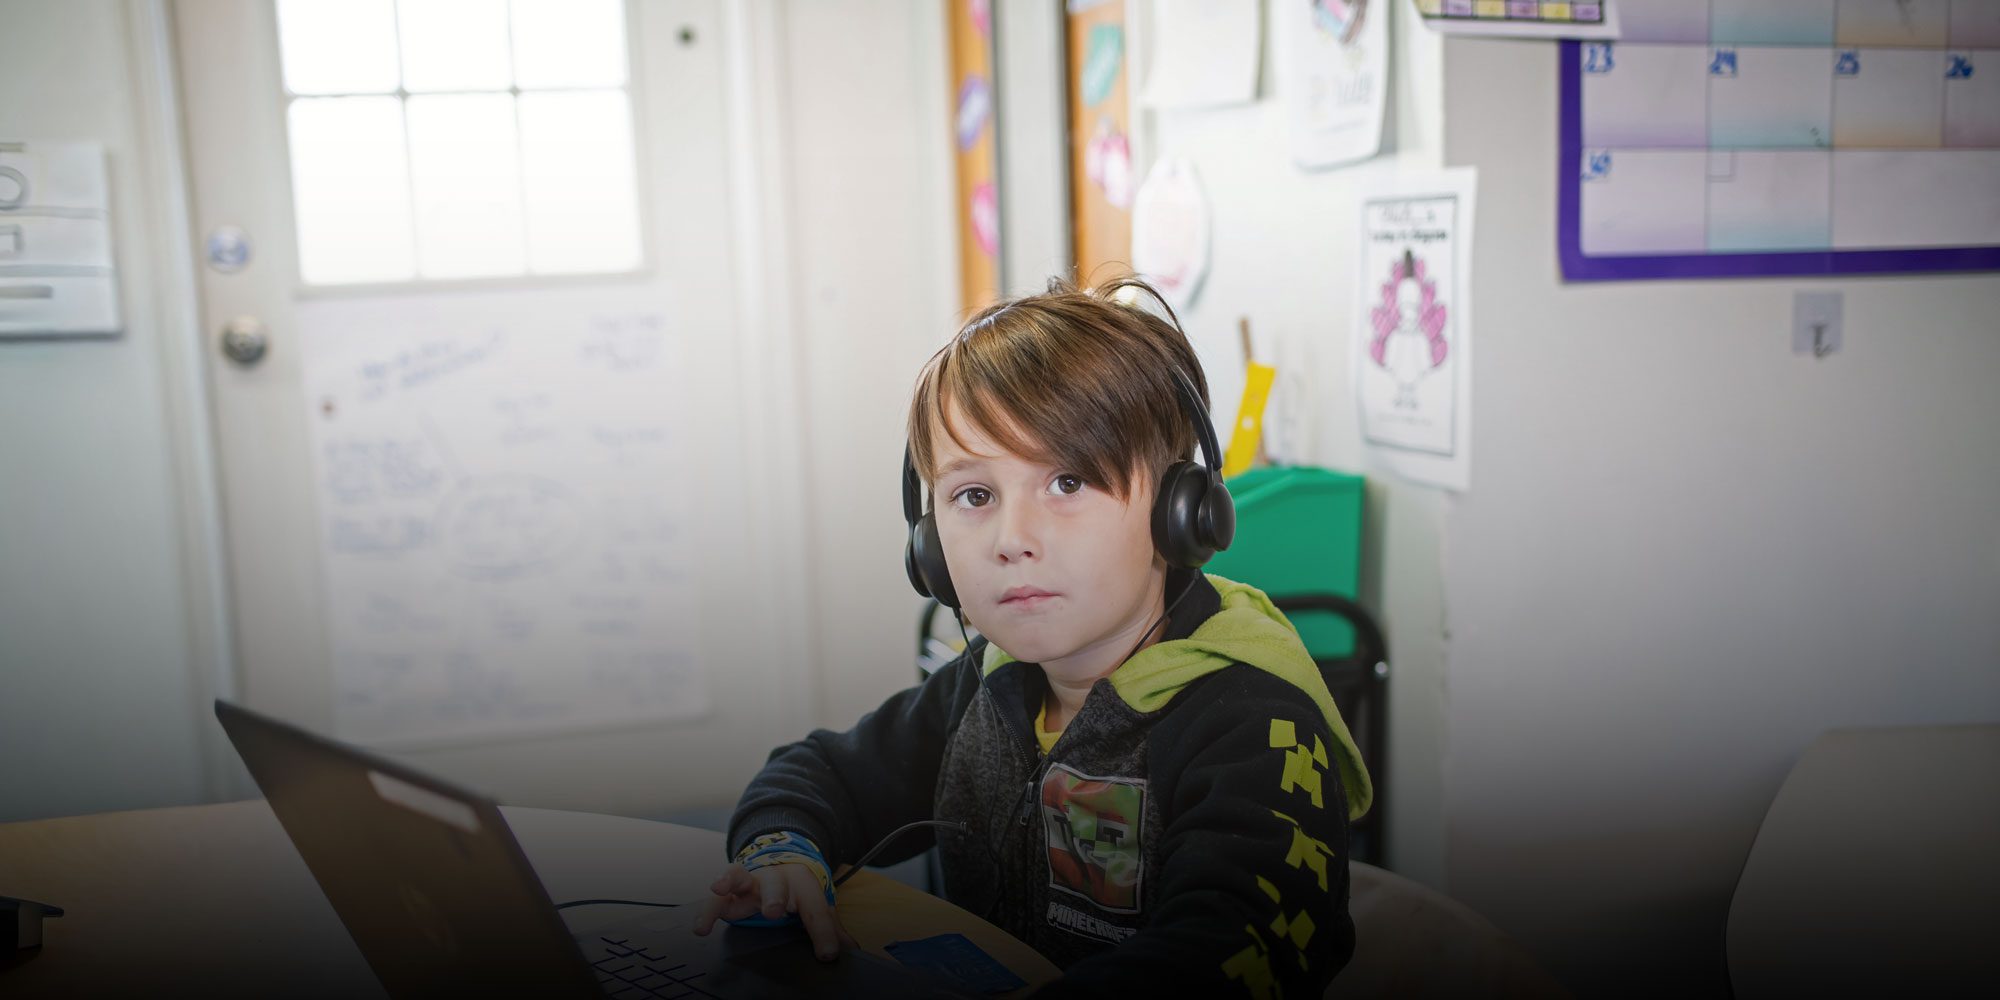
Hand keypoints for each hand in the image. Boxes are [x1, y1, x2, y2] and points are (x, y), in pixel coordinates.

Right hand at [692, 861, 855, 960]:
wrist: (778, 861)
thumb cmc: (796, 890)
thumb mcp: (815, 904)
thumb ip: (830, 927)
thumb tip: (851, 950)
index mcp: (803, 884)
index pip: (815, 908)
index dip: (823, 932)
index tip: (827, 953)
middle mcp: (776, 879)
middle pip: (776, 885)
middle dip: (774, 897)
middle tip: (773, 911)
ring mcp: (750, 881)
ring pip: (741, 876)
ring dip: (731, 881)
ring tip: (720, 889)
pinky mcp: (730, 890)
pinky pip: (716, 898)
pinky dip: (707, 909)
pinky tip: (701, 927)